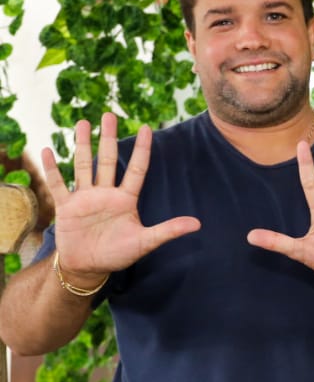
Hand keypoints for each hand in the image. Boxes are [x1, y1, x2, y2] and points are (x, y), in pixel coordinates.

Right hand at [43, 114, 199, 283]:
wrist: (89, 268)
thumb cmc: (118, 254)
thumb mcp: (145, 242)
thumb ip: (168, 230)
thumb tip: (198, 224)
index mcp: (126, 199)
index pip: (136, 169)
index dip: (142, 150)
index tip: (147, 128)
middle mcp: (105, 193)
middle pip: (107, 160)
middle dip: (108, 138)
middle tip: (109, 114)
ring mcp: (85, 198)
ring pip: (83, 166)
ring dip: (82, 145)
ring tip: (83, 123)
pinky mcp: (66, 206)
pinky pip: (58, 184)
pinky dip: (52, 169)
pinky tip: (46, 151)